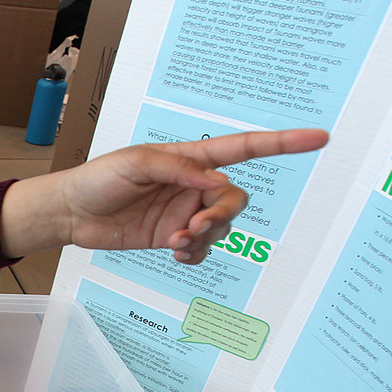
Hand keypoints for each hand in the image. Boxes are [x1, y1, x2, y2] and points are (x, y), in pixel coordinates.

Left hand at [0, 128, 328, 261]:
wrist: (72, 213)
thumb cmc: (99, 179)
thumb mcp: (135, 164)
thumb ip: (178, 169)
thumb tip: (215, 183)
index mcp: (190, 157)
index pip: (245, 148)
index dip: (283, 144)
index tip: (319, 139)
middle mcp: (193, 184)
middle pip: (235, 200)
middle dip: (221, 216)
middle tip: (193, 228)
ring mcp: (186, 212)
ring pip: (221, 228)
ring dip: (206, 237)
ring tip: (177, 241)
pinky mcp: (174, 237)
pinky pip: (203, 248)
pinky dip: (197, 253)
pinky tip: (177, 252)